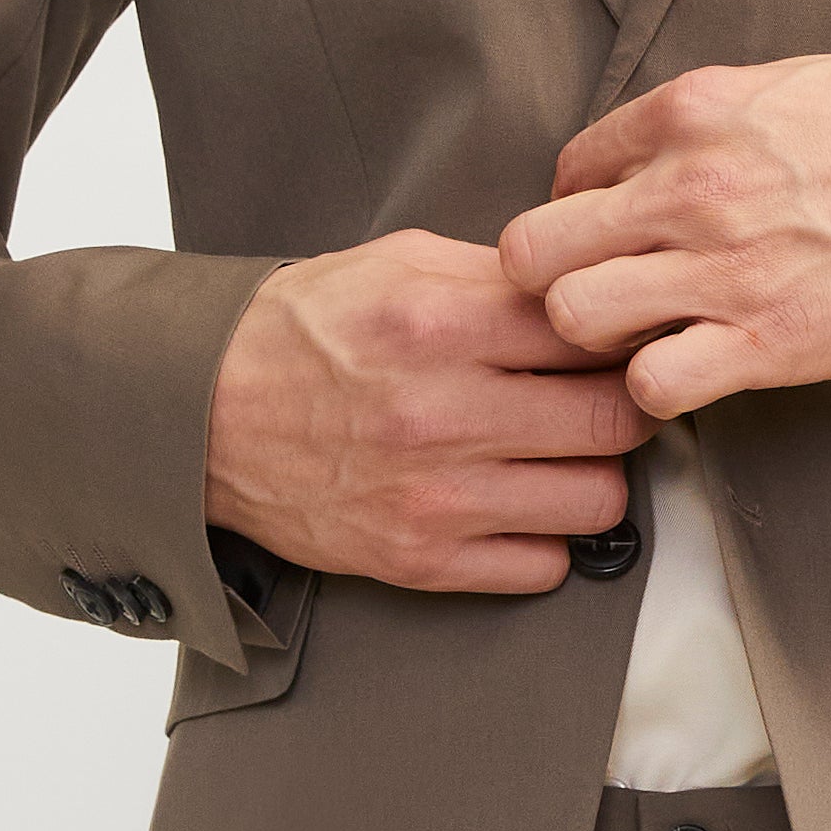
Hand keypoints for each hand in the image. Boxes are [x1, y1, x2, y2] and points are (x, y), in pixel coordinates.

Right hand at [206, 232, 653, 595]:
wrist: (202, 413)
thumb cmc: (303, 332)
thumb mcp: (399, 264)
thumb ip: (499, 276)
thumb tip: (590, 292)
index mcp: (442, 323)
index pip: (596, 333)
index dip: (621, 334)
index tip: (620, 341)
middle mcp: (444, 413)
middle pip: (616, 420)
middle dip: (627, 405)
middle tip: (611, 397)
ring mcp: (435, 496)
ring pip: (598, 501)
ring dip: (594, 476)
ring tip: (563, 454)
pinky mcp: (419, 560)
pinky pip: (544, 566)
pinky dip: (547, 538)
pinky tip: (520, 503)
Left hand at [497, 56, 830, 417]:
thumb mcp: (779, 86)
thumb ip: (695, 121)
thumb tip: (631, 160)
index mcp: (689, 113)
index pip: (567, 170)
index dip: (579, 208)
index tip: (612, 231)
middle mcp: (690, 189)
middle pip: (536, 249)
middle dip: (550, 276)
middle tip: (593, 288)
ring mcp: (724, 269)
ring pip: (574, 316)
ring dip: (595, 334)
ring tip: (637, 331)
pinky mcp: (766, 342)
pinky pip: (651, 384)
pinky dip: (654, 387)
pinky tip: (684, 368)